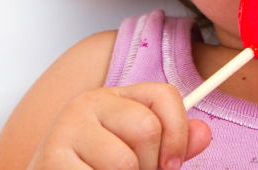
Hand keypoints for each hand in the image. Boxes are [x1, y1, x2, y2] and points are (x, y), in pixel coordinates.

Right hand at [27, 83, 211, 168]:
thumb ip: (170, 143)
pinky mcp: (53, 157)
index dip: (178, 133)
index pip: (164, 95)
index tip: (172, 164)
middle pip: (147, 129)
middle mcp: (89, 102)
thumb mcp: (136, 151)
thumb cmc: (94, 168)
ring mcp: (68, 127)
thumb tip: (204, 133)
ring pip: (125, 162)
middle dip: (150, 165)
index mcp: (115, 97)